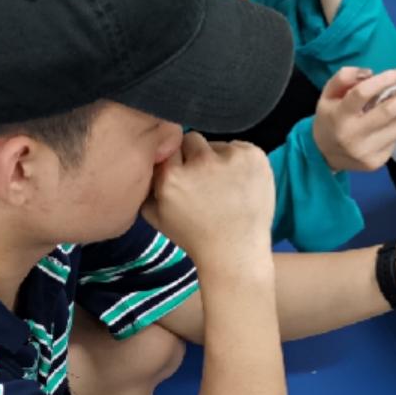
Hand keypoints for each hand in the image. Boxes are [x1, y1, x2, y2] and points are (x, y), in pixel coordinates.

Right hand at [144, 131, 275, 272]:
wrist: (235, 254)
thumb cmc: (196, 238)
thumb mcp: (157, 217)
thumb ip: (144, 186)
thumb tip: (142, 160)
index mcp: (172, 176)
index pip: (168, 145)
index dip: (176, 161)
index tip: (183, 176)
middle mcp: (201, 162)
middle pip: (192, 139)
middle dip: (195, 157)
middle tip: (204, 183)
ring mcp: (230, 158)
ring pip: (217, 144)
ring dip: (218, 160)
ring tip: (225, 188)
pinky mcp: (253, 156)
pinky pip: (240, 147)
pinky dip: (240, 162)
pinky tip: (240, 185)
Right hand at [313, 63, 395, 175]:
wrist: (324, 154)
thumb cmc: (330, 118)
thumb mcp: (328, 93)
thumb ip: (345, 77)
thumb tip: (372, 73)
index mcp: (340, 116)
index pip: (363, 93)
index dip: (384, 80)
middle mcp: (354, 136)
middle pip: (388, 112)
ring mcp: (367, 152)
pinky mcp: (377, 162)